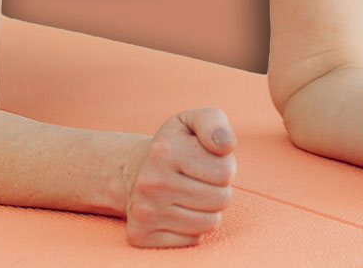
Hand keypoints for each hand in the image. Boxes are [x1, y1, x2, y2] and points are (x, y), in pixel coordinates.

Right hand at [123, 107, 236, 247]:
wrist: (136, 170)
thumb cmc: (175, 146)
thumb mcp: (192, 122)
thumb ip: (214, 123)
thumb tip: (226, 145)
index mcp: (164, 150)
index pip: (225, 171)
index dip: (223, 165)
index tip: (205, 160)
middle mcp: (150, 181)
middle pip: (221, 199)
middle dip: (217, 189)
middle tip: (198, 179)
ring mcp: (143, 211)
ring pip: (210, 223)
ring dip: (207, 210)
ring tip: (189, 195)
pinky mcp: (141, 235)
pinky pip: (193, 240)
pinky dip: (192, 228)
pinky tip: (176, 211)